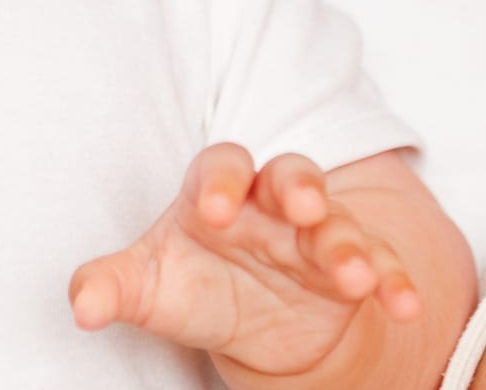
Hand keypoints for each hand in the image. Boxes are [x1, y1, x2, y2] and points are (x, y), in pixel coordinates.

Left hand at [70, 145, 422, 380]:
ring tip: (354, 275)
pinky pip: (382, 267)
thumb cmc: (193, 282)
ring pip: (341, 224)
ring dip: (350, 245)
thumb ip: (113, 286)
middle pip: (292, 175)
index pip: (220, 167)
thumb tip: (81, 303)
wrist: (251, 319)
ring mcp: (319, 235)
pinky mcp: (356, 270)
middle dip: (300, 187)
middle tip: (305, 206)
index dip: (220, 181)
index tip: (214, 209)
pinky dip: (396, 283)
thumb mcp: (151, 287)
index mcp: (218, 192)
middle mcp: (273, 204)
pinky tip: (404, 305)